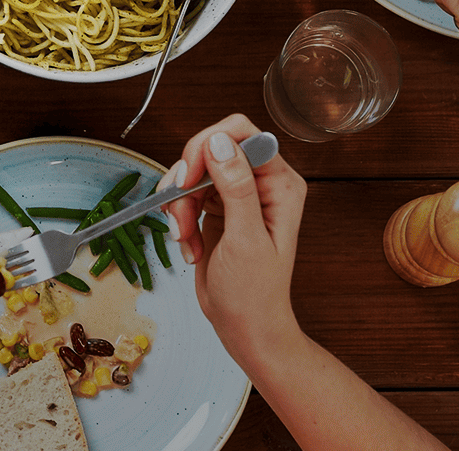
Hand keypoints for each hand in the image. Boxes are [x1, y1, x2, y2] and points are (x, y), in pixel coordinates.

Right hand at [160, 115, 306, 365]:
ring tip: (184, 234)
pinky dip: (177, 215)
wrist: (244, 325)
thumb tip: (220, 141)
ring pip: (192, 171)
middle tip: (179, 211)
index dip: (208, 146)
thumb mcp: (245, 238)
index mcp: (280, 184)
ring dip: (178, 203)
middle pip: (210, 148)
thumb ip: (235, 187)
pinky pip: (185, 193)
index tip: (189, 176)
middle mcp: (261, 183)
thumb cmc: (255, 292)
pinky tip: (188, 243)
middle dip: (187, 179)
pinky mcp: (217, 208)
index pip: (241, 134)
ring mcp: (237, 195)